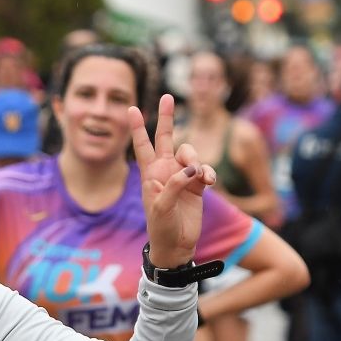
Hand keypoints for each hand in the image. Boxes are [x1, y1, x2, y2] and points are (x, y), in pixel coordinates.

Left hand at [130, 93, 216, 269]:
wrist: (177, 244)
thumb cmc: (161, 228)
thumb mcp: (161, 207)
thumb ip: (173, 185)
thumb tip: (190, 168)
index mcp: (150, 174)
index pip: (142, 146)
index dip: (138, 128)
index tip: (131, 108)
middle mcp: (165, 171)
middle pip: (166, 138)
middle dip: (166, 118)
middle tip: (168, 96)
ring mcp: (182, 177)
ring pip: (190, 154)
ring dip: (196, 160)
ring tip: (201, 177)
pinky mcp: (197, 185)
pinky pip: (204, 169)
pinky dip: (208, 172)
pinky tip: (209, 182)